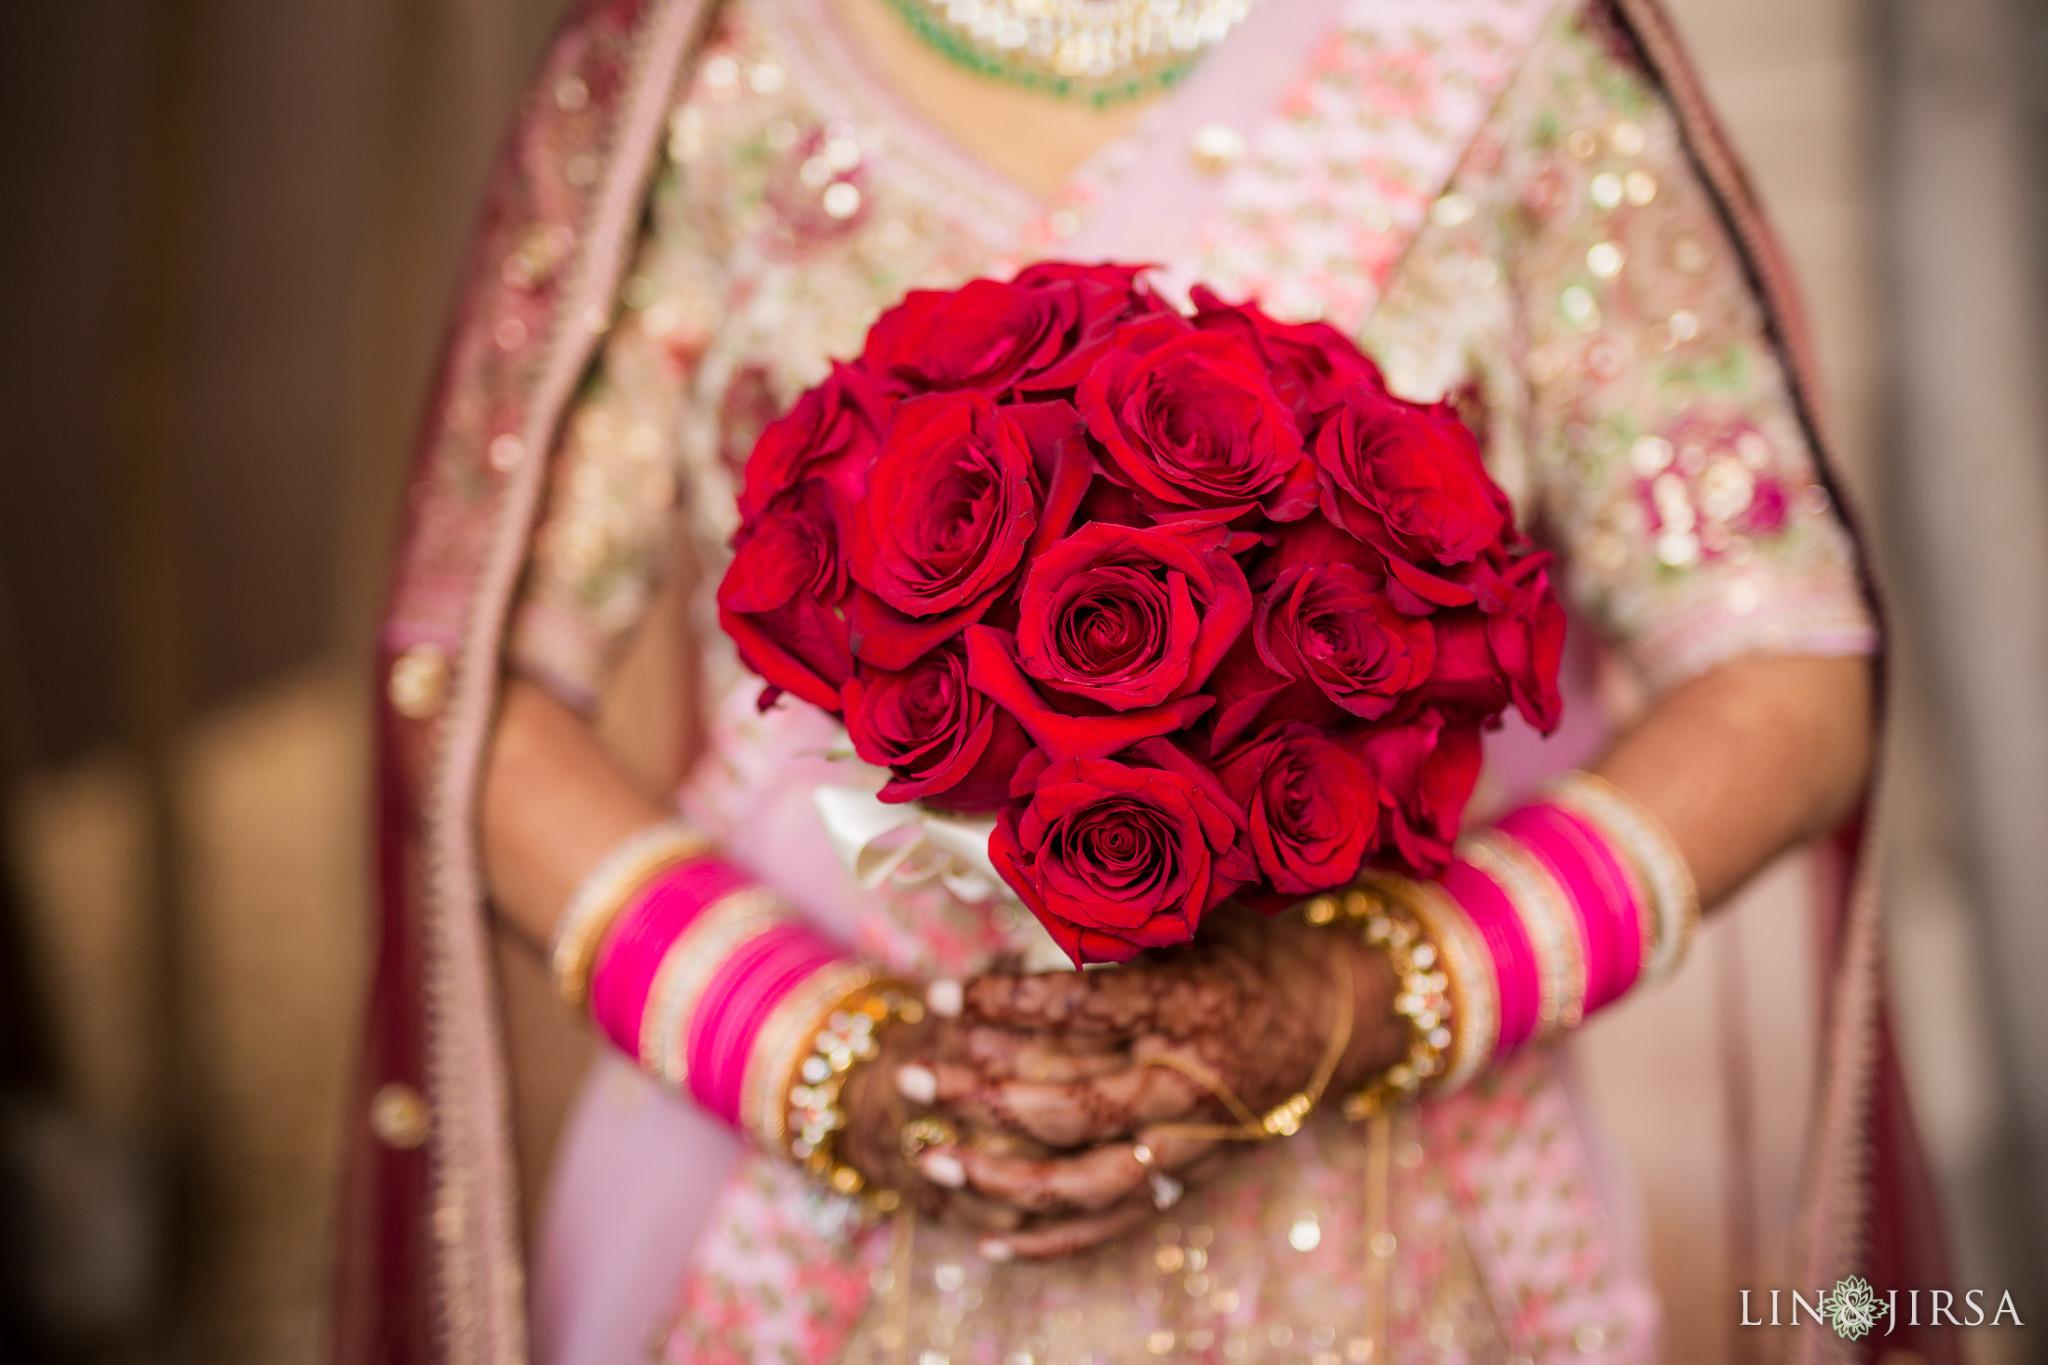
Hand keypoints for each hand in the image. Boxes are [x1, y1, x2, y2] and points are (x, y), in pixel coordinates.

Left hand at [874, 908, 1408, 1257]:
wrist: (1335, 1021)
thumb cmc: (1252, 949)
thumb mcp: (1201, 909)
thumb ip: (1126, 909)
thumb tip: (1029, 875)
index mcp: (1194, 1004)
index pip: (1087, 1008)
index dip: (1010, 1002)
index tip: (943, 992)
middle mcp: (1194, 1083)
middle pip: (1074, 1105)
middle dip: (983, 1097)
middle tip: (912, 1078)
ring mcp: (1196, 1142)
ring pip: (1090, 1179)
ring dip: (1005, 1180)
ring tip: (932, 1161)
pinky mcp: (1195, 1179)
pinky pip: (1118, 1225)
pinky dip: (1053, 1239)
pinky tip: (988, 1239)